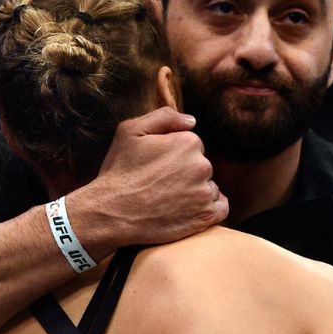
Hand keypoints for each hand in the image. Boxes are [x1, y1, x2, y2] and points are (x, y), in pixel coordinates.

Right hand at [69, 107, 227, 249]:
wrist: (111, 212)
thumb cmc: (119, 171)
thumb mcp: (130, 131)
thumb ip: (164, 117)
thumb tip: (191, 121)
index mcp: (188, 142)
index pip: (192, 145)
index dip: (174, 155)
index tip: (158, 167)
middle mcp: (202, 166)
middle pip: (202, 166)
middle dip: (185, 173)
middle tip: (160, 185)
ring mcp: (205, 193)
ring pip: (209, 187)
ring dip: (195, 192)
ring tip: (169, 200)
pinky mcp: (206, 217)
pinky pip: (221, 208)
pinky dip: (210, 208)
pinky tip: (190, 210)